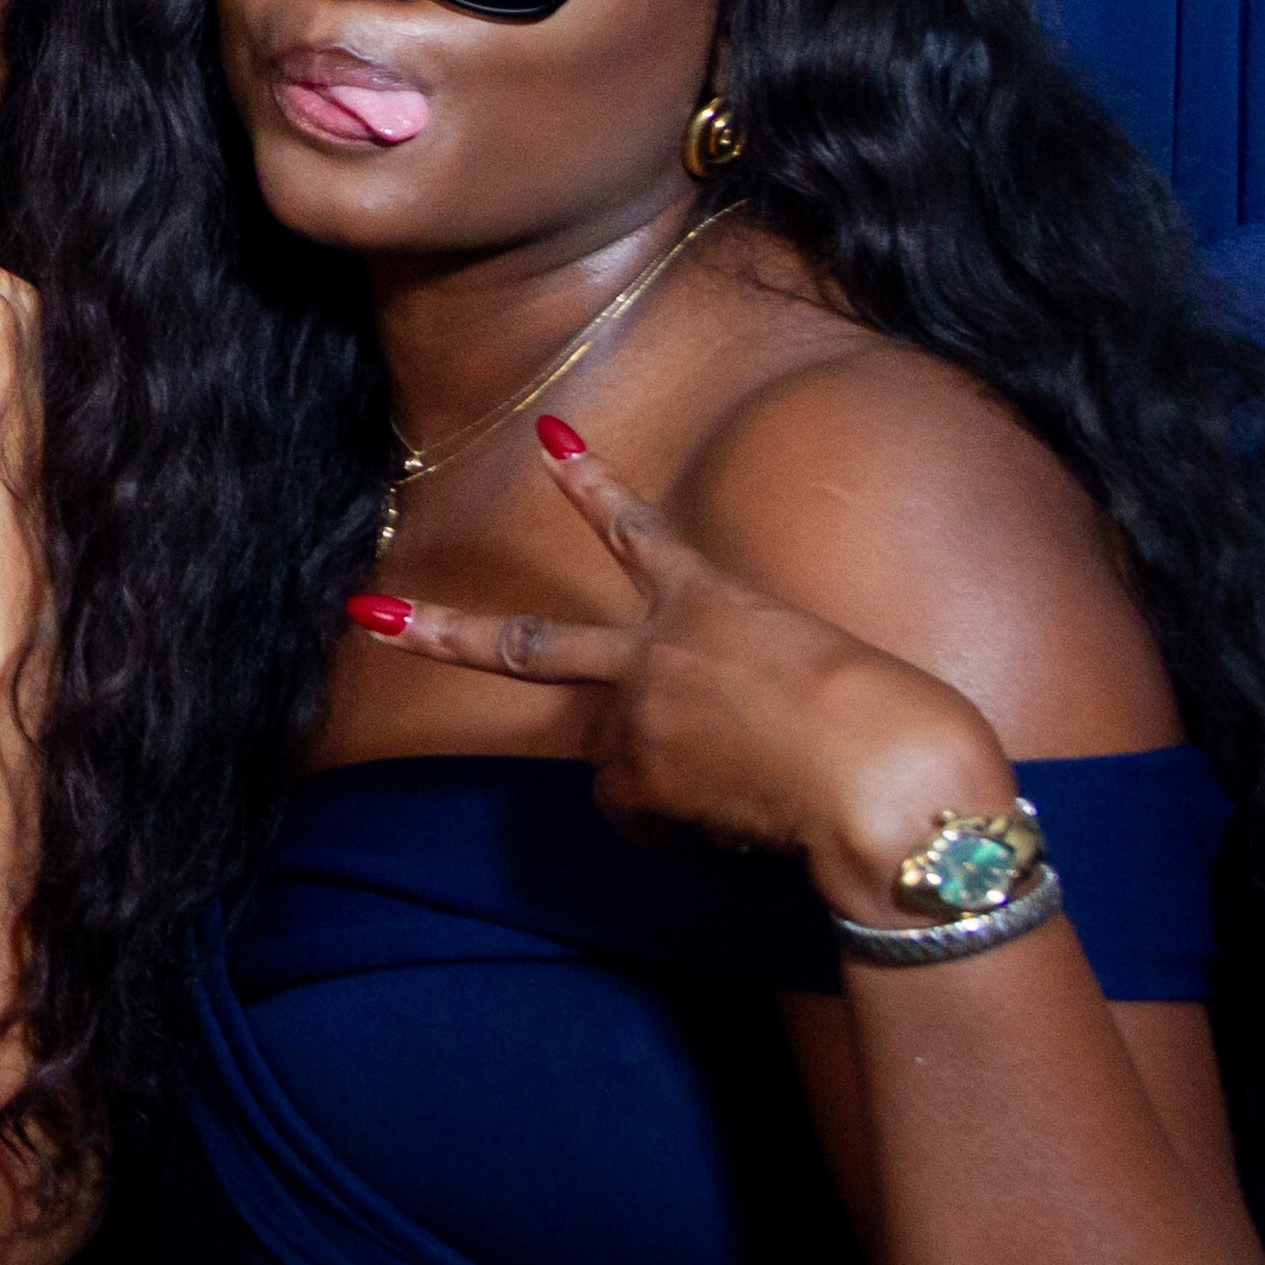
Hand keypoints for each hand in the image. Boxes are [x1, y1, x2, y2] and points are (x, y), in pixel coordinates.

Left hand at [358, 419, 1015, 911]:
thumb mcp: (826, 678)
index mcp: (713, 602)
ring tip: (748, 792)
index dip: (589, 484)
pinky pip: (644, 816)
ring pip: (614, 761)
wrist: (888, 776)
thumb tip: (716, 746)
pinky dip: (678, 827)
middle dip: (438, 631)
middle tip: (365, 614)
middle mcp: (656, 649)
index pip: (637, 532)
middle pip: (522, 643)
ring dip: (661, 783)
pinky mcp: (640, 776)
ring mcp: (636, 712)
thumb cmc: (898, 725)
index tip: (550, 438)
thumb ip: (754, 690)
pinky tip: (737, 824)